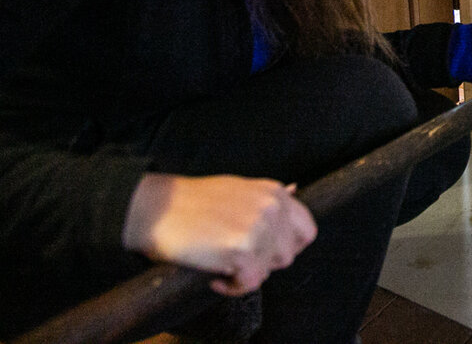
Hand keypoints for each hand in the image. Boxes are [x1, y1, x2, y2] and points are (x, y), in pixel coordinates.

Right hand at [123, 173, 316, 295]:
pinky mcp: (242, 249)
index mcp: (275, 193)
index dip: (288, 246)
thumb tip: (294, 194)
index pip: (306, 230)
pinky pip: (251, 283)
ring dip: (248, 273)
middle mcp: (272, 208)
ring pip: (270, 270)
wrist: (159, 208)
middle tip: (237, 259)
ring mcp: (259, 228)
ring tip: (224, 265)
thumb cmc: (195, 201)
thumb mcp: (241, 190)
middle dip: (264, 262)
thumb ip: (267, 201)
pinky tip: (216, 277)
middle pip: (288, 254)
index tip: (268, 252)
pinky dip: (233, 287)